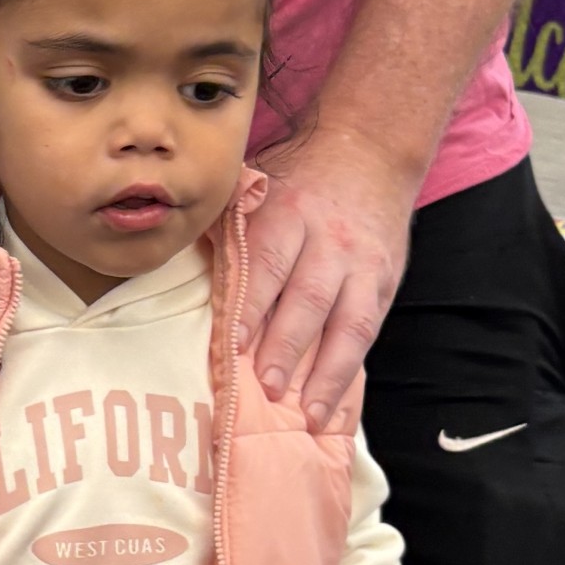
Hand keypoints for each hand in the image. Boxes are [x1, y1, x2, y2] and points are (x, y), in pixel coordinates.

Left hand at [243, 127, 415, 429]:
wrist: (369, 150)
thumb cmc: (297, 177)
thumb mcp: (259, 187)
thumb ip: (228, 227)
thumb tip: (180, 267)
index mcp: (288, 214)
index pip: (266, 264)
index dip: (250, 306)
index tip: (233, 345)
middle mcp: (328, 240)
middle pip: (307, 299)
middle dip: (286, 348)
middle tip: (266, 389)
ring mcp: (361, 264)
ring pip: (347, 323)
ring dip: (326, 373)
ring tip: (307, 414)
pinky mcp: (384, 282)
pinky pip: (369, 331)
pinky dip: (351, 370)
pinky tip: (333, 402)